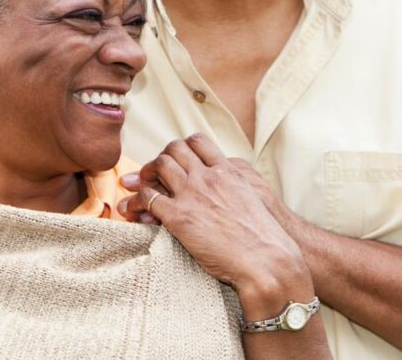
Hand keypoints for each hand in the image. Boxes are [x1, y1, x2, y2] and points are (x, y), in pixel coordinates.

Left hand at [124, 134, 313, 311]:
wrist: (267, 258)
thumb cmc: (265, 233)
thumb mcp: (255, 194)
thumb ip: (237, 179)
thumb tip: (226, 172)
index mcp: (227, 170)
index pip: (197, 141)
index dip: (182, 147)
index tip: (177, 158)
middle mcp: (208, 177)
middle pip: (174, 149)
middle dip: (161, 156)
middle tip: (155, 171)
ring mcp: (192, 194)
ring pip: (158, 166)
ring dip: (145, 173)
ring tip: (141, 185)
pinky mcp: (178, 217)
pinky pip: (148, 198)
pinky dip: (137, 200)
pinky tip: (134, 208)